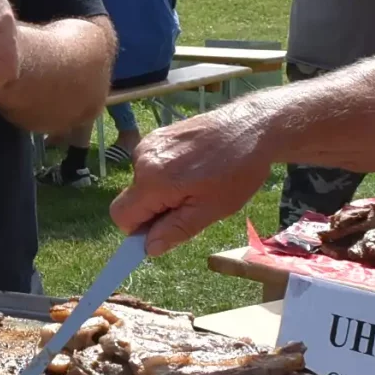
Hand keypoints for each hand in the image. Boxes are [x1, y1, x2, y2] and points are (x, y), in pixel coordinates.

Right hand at [107, 104, 276, 255]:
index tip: (165, 230)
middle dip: (154, 211)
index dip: (139, 231)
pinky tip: (194, 168)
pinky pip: (151, 166)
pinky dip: (167, 174)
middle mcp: (142, 159)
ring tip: (197, 184)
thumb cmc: (237, 170)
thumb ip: (176, 230)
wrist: (253, 126)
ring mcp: (149, 143)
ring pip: (142, 184)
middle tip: (191, 206)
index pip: (121, 216)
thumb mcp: (211, 210)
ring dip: (163, 193)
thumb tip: (149, 248)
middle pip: (131, 200)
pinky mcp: (158, 134)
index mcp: (152, 180)